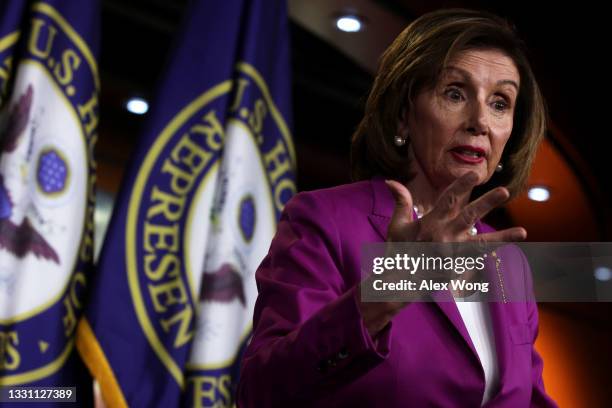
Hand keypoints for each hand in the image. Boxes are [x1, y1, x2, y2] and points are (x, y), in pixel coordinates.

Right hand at [357, 172, 526, 337]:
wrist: (399, 282)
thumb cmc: (398, 250)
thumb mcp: (397, 225)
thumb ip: (401, 201)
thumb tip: (391, 180)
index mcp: (429, 223)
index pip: (447, 200)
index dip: (460, 186)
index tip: (474, 174)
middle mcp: (443, 236)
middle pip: (469, 216)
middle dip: (487, 203)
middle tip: (504, 191)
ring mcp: (452, 254)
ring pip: (482, 243)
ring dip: (503, 237)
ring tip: (523, 232)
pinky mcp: (457, 268)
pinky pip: (477, 259)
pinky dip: (491, 253)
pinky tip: (509, 246)